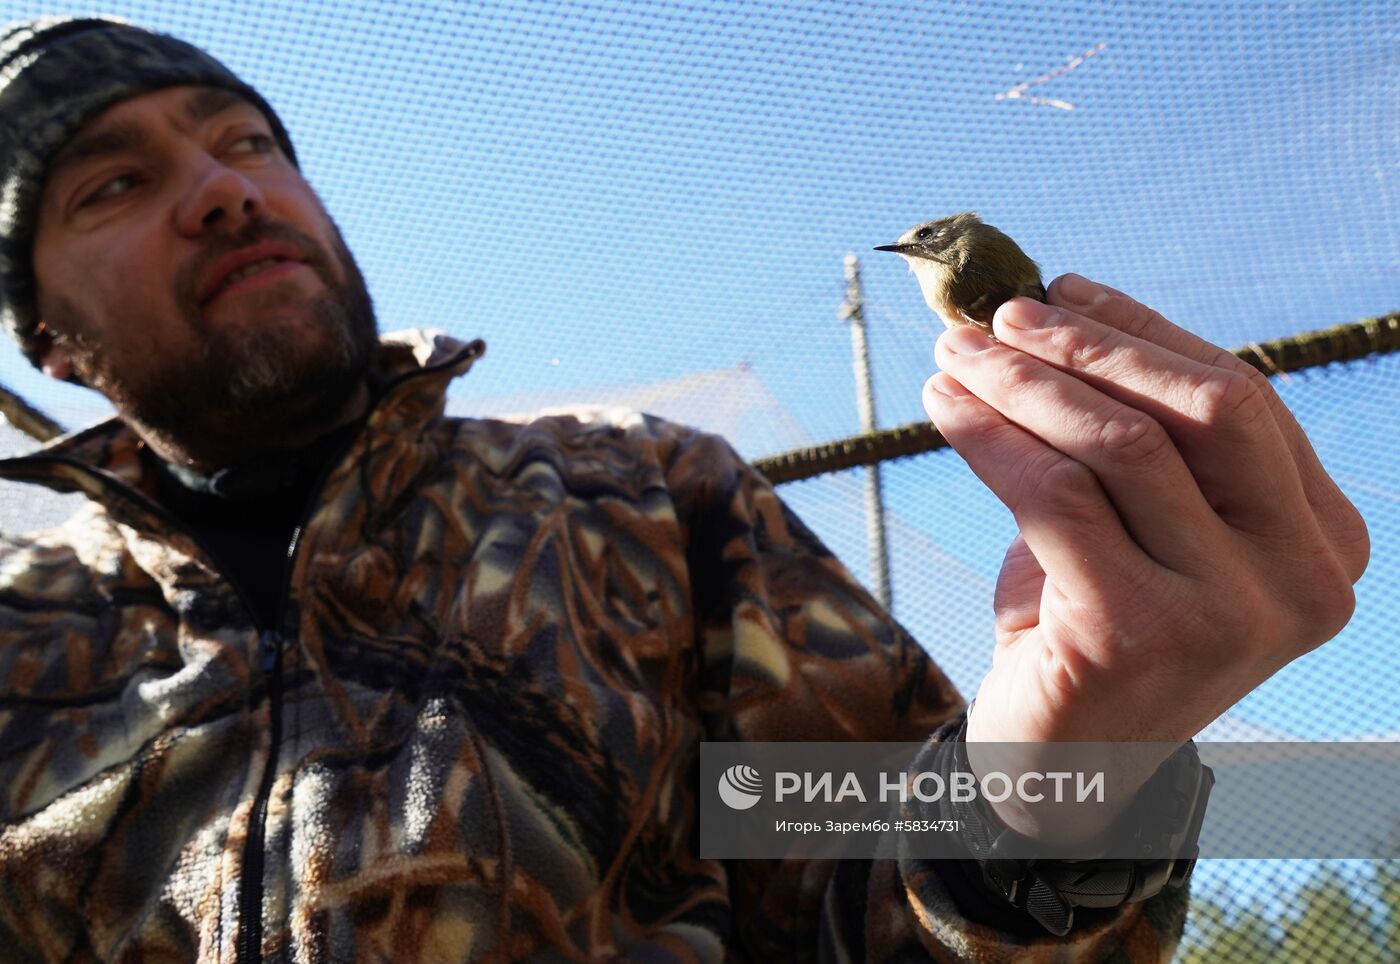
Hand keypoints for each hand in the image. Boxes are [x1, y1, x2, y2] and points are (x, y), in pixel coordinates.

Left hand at [919, 274, 1368, 828]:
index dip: (1143, 331)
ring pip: (1120, 443)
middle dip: (1089, 344)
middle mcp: (1300, 577)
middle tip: (998, 314)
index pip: (1240, 396)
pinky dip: (990, 437)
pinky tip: (942, 407)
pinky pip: (1055, 495)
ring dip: (1023, 382)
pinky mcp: (1139, 634)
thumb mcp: (1136, 523)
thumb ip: (1132, 432)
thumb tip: (1050, 305)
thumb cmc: (1094, 623)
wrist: (1060, 765)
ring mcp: (1229, 612)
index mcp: (1322, 538)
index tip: (1062, 287)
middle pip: (1200, 407)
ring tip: (956, 355)